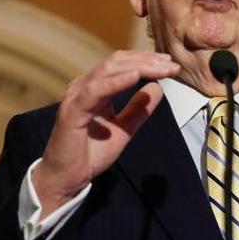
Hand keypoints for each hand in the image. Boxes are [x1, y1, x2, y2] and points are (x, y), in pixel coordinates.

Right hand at [33, 51, 179, 214]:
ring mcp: (76, 96)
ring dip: (137, 67)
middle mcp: (83, 87)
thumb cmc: (89, 154)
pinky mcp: (72, 111)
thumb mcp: (123, 128)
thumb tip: (157, 88)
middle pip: (116, 62)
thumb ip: (138, 109)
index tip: (170, 65)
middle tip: (171, 65)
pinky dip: (116, 83)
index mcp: (94, 89)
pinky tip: (136, 78)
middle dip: (146, 61)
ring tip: (160, 69)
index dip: (146, 61)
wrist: (67, 178)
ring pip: (107, 71)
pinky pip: (95, 91)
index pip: (121, 64)